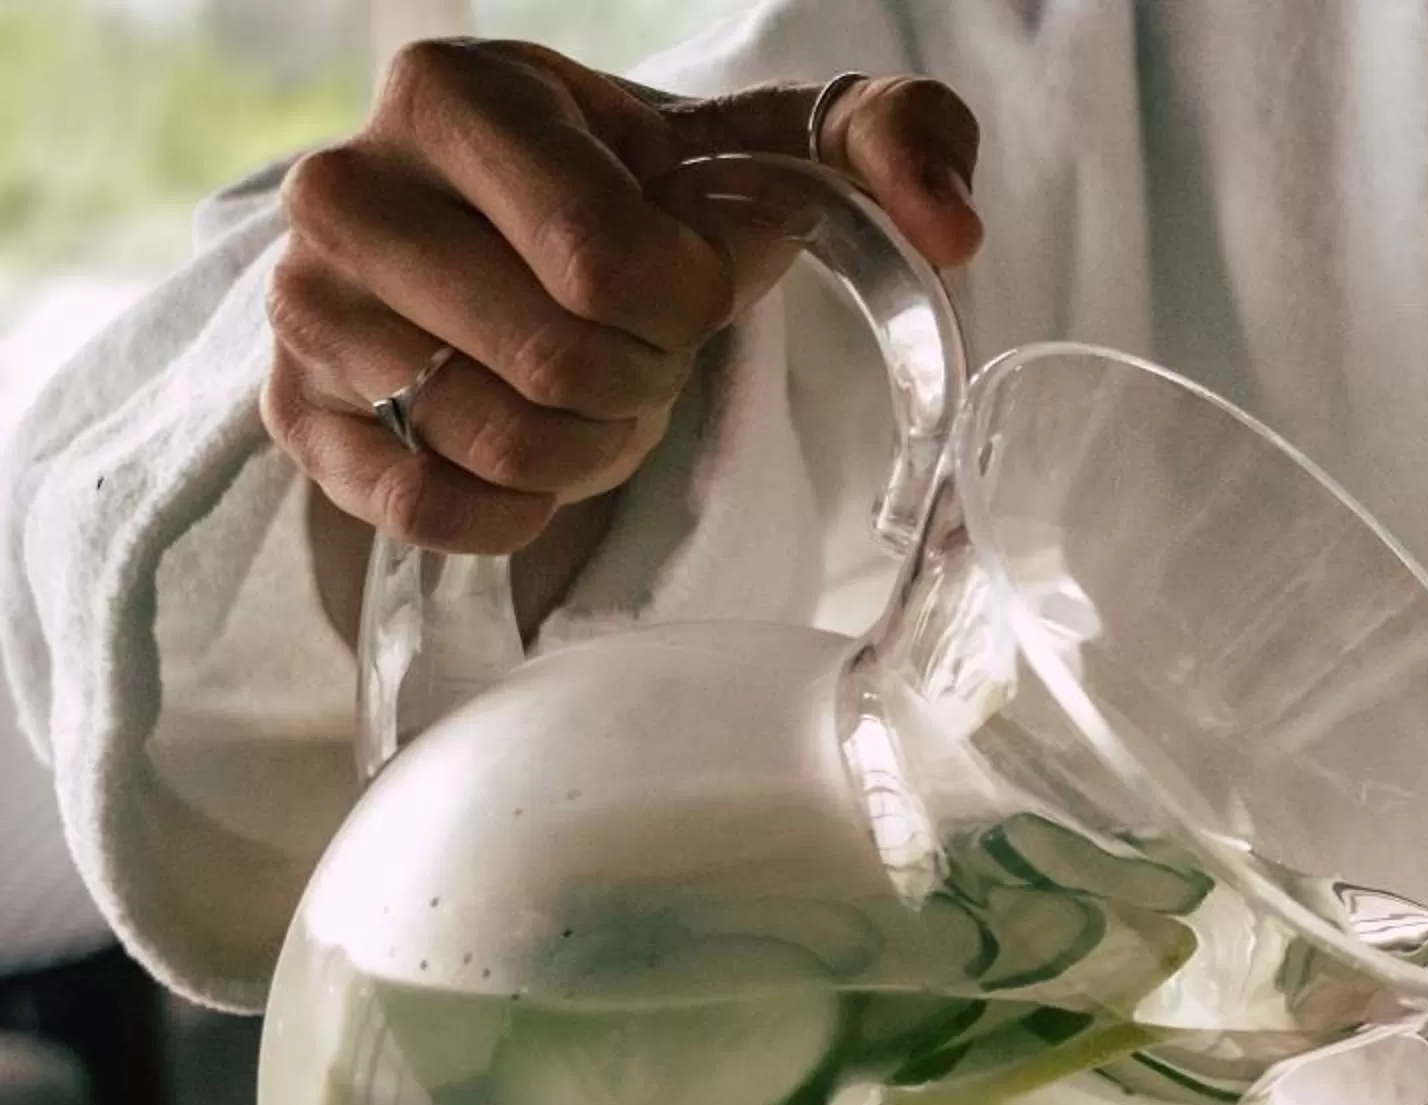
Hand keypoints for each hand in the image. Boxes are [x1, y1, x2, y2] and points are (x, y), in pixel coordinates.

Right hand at [263, 40, 982, 604]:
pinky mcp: (296, 413)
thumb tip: (949, 227)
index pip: (608, 262)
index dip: (693, 303)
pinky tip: (543, 460)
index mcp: (453, 91)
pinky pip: (431, 510)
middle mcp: (347, 187)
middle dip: (648, 379)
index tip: (697, 281)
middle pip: (560, 361)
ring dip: (594, 447)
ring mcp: (307, 307)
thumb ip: (891, 138)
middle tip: (650, 349)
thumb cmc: (649, 192)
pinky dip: (519, 508)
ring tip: (598, 395)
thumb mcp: (768, 140)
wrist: (508, 239)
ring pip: (501, 441)